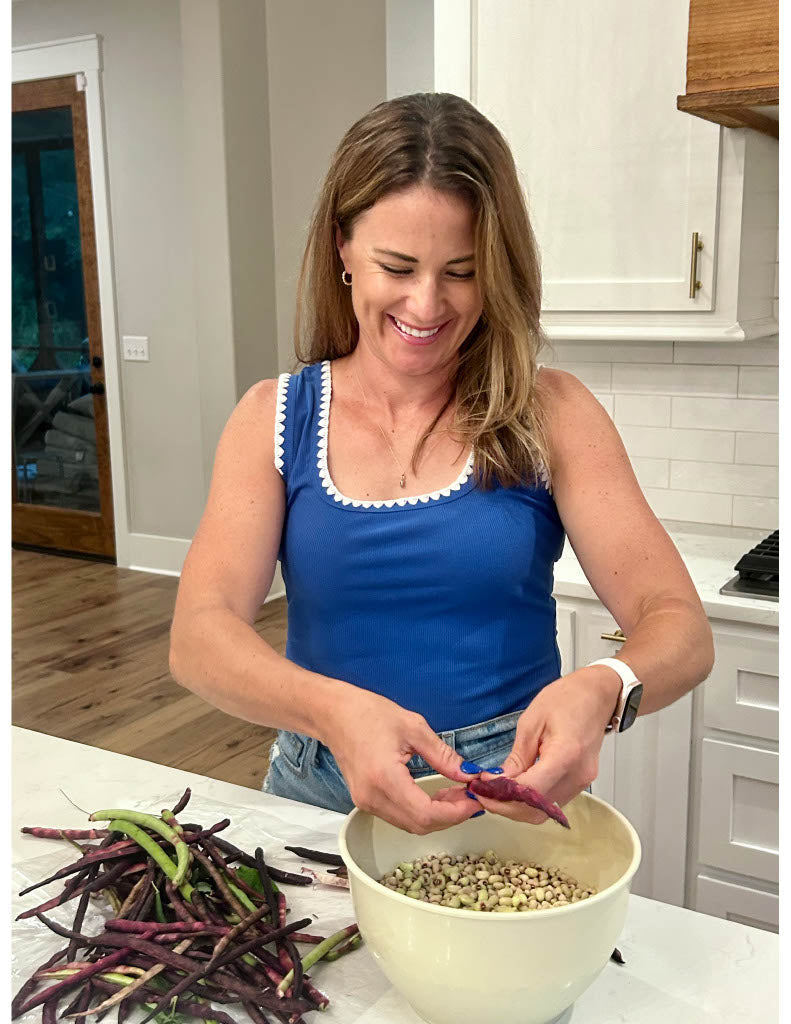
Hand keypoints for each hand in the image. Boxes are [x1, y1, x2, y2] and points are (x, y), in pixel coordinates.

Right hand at [321, 689, 481, 833]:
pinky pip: (399, 816)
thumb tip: (469, 774)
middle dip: (450, 816)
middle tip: (472, 797)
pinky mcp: (365, 801)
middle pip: (419, 825)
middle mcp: (372, 798)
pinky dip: (421, 812)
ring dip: (437, 815)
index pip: (426, 813)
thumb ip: (443, 755)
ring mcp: (366, 802)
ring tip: (458, 795)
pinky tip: (436, 796)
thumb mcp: (413, 727)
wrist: (332, 713)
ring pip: (410, 824)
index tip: (476, 801)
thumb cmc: (369, 713)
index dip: (455, 813)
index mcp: (385, 778)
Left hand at [473, 666, 620, 823]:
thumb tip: (498, 780)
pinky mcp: (580, 783)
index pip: (530, 790)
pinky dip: (530, 800)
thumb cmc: (567, 699)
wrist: (597, 696)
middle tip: (482, 794)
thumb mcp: (531, 722)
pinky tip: (514, 788)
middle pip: (536, 809)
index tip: (482, 788)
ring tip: (494, 791)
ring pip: (544, 811)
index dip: (502, 794)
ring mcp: (582, 782)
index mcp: (565, 754)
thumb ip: (516, 757)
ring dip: (516, 806)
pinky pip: (552, 801)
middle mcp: (577, 775)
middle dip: (505, 807)